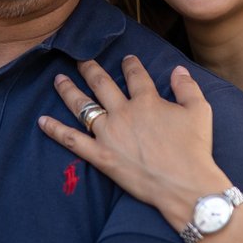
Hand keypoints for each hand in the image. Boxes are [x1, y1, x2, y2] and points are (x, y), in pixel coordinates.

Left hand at [37, 56, 231, 230]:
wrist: (184, 184)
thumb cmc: (195, 148)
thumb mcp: (200, 111)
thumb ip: (188, 87)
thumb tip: (178, 69)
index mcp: (146, 100)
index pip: (135, 75)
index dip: (130, 64)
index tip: (126, 59)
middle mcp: (123, 112)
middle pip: (101, 84)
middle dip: (89, 69)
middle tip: (81, 60)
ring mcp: (108, 134)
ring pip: (82, 106)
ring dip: (68, 90)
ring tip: (58, 80)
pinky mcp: (101, 156)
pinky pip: (72, 141)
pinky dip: (55, 130)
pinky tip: (42, 121)